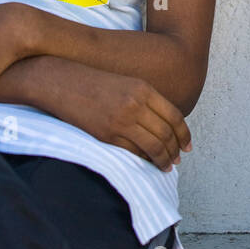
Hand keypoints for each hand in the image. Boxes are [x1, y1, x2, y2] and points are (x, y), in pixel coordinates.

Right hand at [50, 66, 191, 171]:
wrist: (62, 82)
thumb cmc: (94, 83)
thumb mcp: (127, 84)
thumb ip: (147, 101)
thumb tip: (165, 126)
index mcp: (144, 89)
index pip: (175, 117)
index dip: (185, 135)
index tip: (188, 146)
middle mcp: (135, 105)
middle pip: (166, 134)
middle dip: (175, 150)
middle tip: (178, 159)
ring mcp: (121, 121)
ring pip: (153, 147)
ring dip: (163, 160)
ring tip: (166, 166)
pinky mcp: (106, 135)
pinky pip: (132, 152)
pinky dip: (143, 160)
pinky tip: (146, 163)